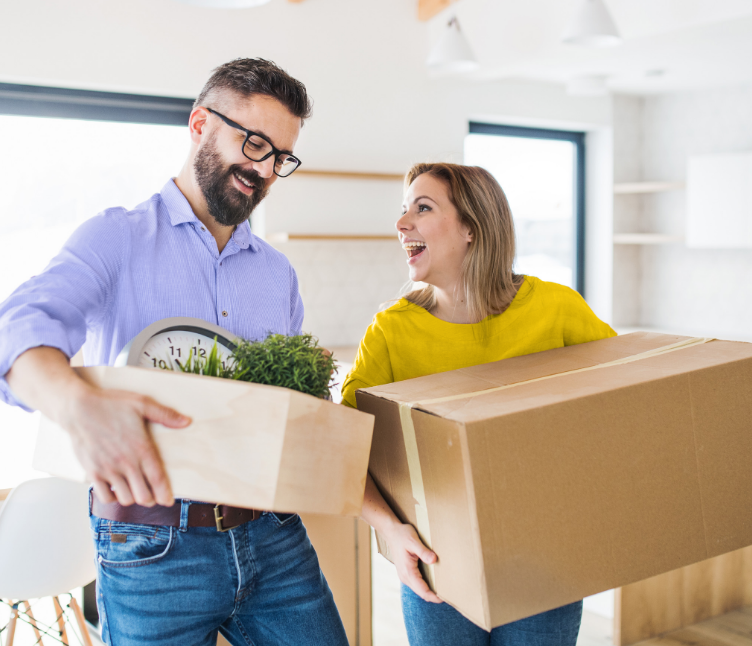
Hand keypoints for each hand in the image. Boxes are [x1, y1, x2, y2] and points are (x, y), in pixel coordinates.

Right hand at [61, 384, 190, 506]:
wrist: (78, 408)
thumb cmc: (110, 404)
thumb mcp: (142, 403)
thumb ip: (165, 415)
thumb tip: (187, 422)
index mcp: (141, 448)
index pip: (157, 479)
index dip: (165, 494)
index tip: (169, 500)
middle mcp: (126, 462)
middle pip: (143, 495)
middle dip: (151, 498)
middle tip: (152, 495)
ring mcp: (108, 469)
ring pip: (126, 499)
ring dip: (133, 498)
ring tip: (136, 491)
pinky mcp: (92, 472)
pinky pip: (105, 496)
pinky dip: (113, 497)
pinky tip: (117, 489)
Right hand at [384, 523, 441, 602]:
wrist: (391, 532)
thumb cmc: (402, 535)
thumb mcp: (413, 541)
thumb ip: (423, 552)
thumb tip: (434, 560)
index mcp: (408, 572)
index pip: (423, 591)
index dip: (434, 597)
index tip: (446, 598)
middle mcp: (405, 577)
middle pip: (421, 593)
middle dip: (434, 597)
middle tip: (449, 595)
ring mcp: (404, 576)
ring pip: (419, 589)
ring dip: (430, 592)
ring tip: (443, 590)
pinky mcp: (406, 572)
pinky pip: (417, 584)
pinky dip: (425, 586)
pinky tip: (434, 582)